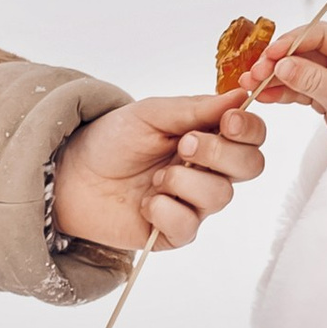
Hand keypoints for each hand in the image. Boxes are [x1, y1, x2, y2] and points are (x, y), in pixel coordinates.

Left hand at [52, 94, 265, 255]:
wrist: (74, 174)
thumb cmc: (113, 139)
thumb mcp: (151, 113)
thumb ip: (196, 108)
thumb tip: (241, 95)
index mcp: (209, 136)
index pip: (252, 136)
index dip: (249, 130)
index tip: (227, 122)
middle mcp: (209, 171)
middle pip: (250, 166)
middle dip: (220, 154)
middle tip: (184, 146)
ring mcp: (194, 203)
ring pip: (221, 196)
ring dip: (184, 181)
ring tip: (154, 177)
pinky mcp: (176, 232)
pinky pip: (189, 225)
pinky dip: (165, 210)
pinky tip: (145, 203)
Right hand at [254, 20, 326, 145]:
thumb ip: (313, 79)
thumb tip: (282, 64)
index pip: (317, 34)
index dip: (291, 42)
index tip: (269, 54)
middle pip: (302, 52)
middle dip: (276, 62)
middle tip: (255, 73)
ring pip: (296, 71)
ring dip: (273, 78)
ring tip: (250, 85)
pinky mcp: (323, 96)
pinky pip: (299, 90)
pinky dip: (281, 92)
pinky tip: (264, 96)